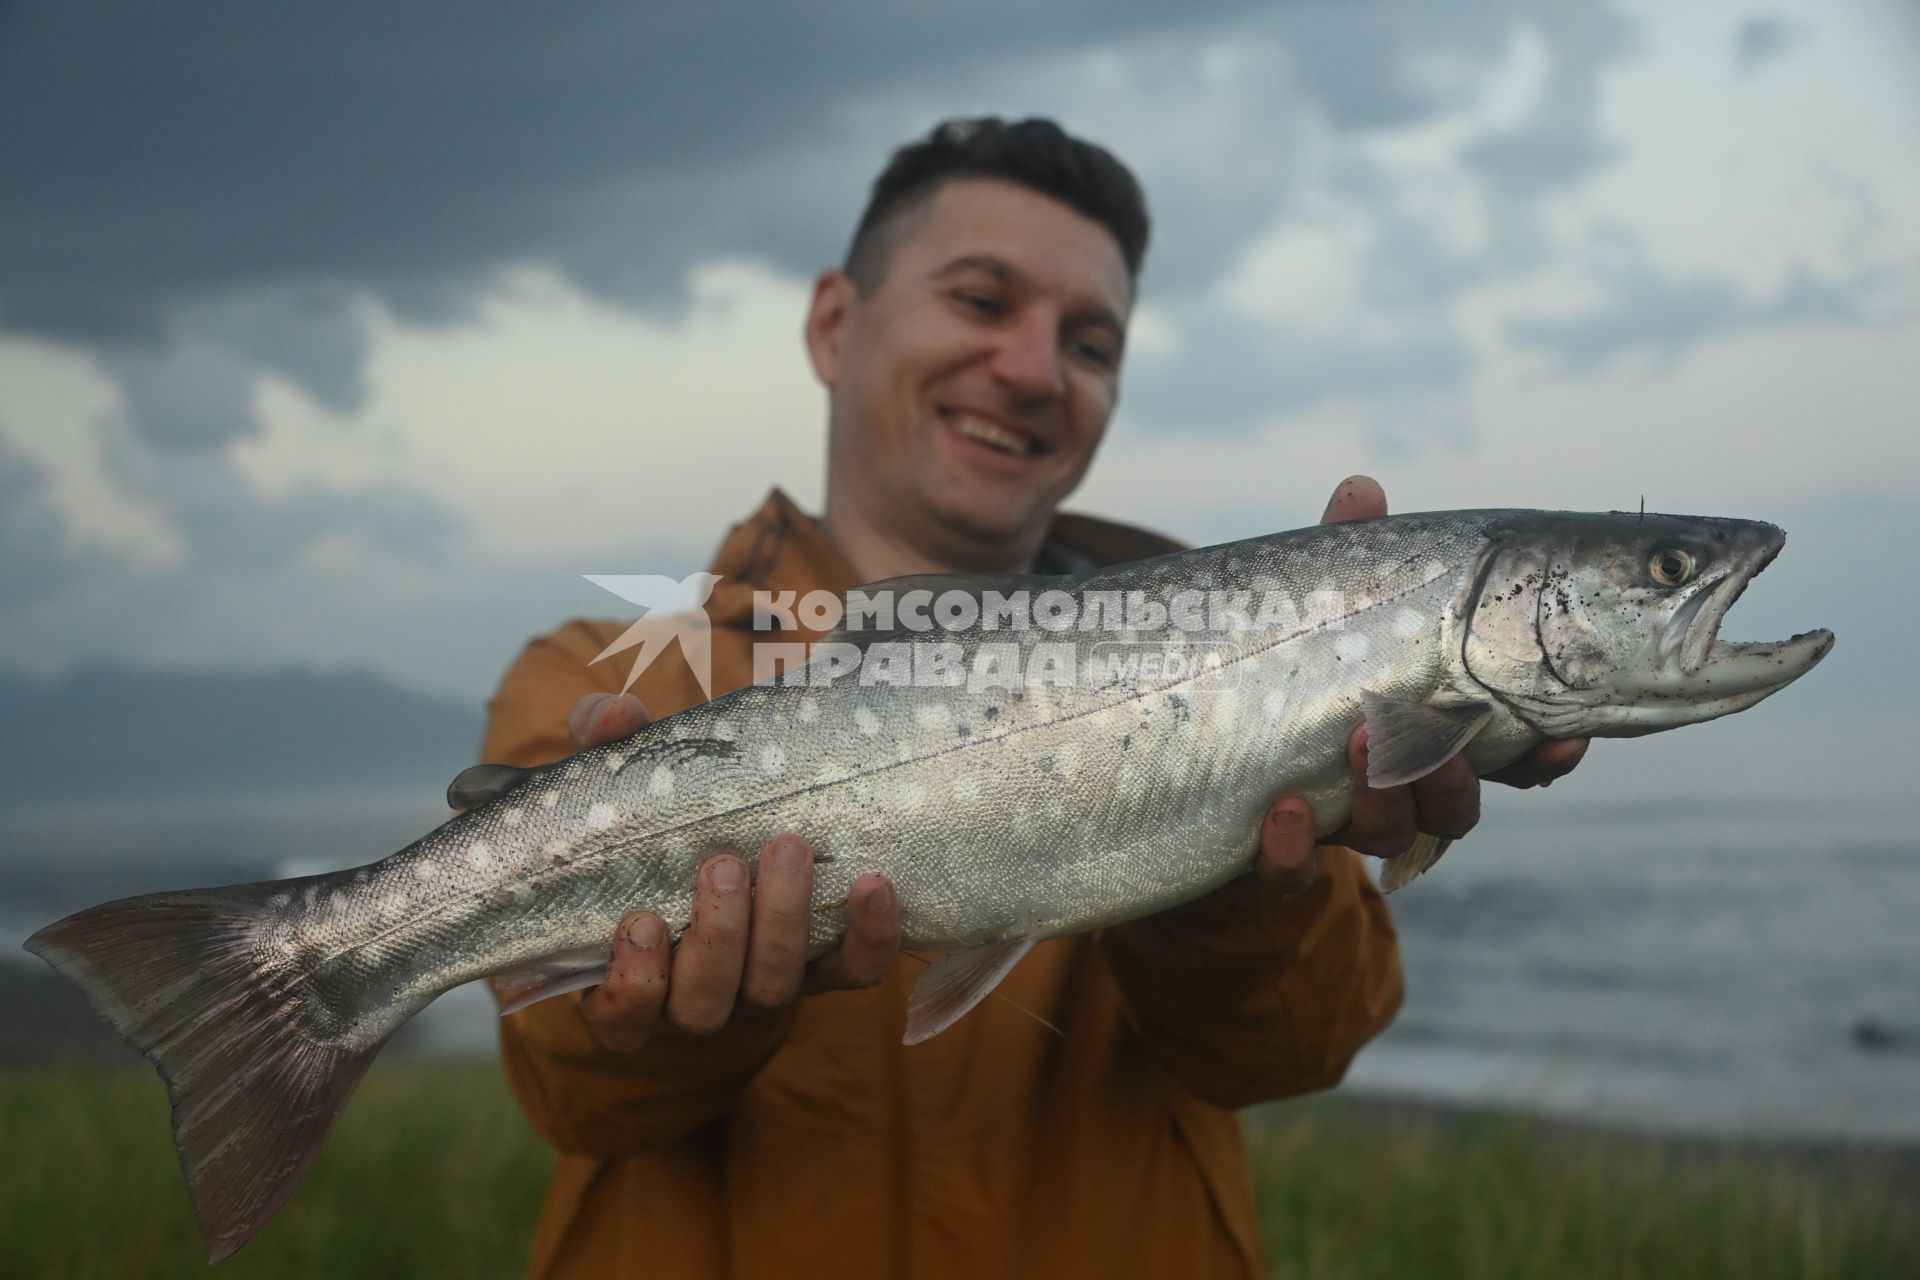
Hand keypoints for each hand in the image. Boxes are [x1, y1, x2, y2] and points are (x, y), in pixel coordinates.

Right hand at [561, 691, 901, 1051]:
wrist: (733, 813)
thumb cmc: (657, 811)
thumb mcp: (622, 775)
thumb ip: (606, 745)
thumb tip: (618, 713)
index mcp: (632, 969)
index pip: (622, 1018)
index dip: (630, 987)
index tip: (640, 923)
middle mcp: (698, 992)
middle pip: (706, 1004)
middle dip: (719, 936)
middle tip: (724, 865)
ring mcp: (765, 984)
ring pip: (774, 989)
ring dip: (783, 923)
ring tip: (787, 848)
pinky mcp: (829, 967)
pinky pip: (855, 971)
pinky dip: (868, 936)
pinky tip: (873, 883)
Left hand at [1250, 476, 1591, 890]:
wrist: (1183, 746)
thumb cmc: (1279, 662)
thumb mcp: (1314, 605)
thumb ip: (1346, 557)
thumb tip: (1361, 488)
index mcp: (1423, 728)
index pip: (1506, 753)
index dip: (1543, 756)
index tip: (1563, 741)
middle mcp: (1391, 786)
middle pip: (1455, 807)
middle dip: (1458, 782)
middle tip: (1445, 746)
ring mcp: (1333, 823)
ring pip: (1389, 838)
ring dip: (1385, 803)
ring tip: (1355, 746)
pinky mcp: (1271, 854)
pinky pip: (1293, 875)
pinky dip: (1294, 852)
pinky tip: (1282, 812)